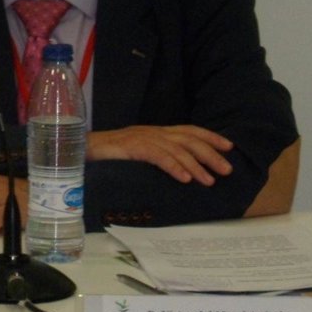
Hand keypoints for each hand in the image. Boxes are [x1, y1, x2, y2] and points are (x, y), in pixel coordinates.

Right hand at [86, 125, 233, 185]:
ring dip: (196, 165)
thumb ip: (157, 155)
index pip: (189, 130)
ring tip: (209, 181)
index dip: (210, 137)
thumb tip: (180, 169)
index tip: (229, 147)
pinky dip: (174, 167)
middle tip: (227, 170)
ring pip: (177, 149)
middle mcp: (153, 132)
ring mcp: (143, 138)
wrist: (82, 148)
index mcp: (156, 131)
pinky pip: (158, 156)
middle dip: (211, 154)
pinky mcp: (132, 147)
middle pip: (189, 140)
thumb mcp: (139, 152)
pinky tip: (185, 178)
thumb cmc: (110, 154)